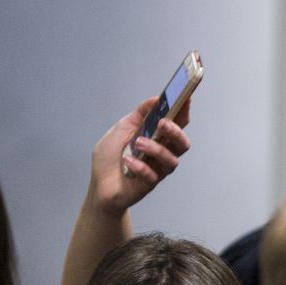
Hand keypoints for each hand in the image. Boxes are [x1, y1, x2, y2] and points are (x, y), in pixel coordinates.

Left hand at [94, 96, 191, 216]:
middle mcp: (161, 153)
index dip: (184, 112)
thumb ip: (138, 116)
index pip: (176, 124)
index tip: (186, 99)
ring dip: (156, 149)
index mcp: (156, 138)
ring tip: (137, 144)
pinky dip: (140, 166)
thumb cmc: (109, 159)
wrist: (98, 186)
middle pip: (182, 144)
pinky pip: (153, 175)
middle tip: (162, 124)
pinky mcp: (149, 184)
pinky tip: (127, 161)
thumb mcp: (120, 130)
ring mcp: (157, 169)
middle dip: (176, 132)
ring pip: (171, 160)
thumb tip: (154, 99)